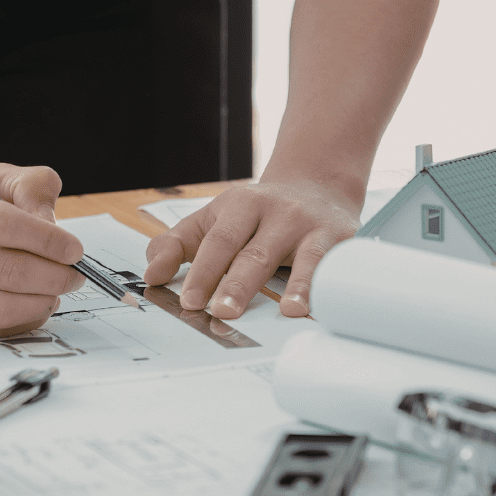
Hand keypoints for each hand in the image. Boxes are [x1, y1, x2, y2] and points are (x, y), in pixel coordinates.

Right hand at [0, 164, 85, 335]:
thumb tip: (55, 227)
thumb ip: (27, 186)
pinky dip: (20, 319)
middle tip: (76, 274)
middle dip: (56, 276)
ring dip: (43, 301)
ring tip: (56, 290)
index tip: (75, 250)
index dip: (51, 242)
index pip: (8, 227)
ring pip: (1, 307)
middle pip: (10, 272)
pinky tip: (31, 304)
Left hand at [143, 180, 361, 318]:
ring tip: (288, 312)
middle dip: (239, 284)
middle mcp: (278, 212)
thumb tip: (152, 276)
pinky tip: (326, 307)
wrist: (317, 183)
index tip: (191, 301)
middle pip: (256, 252)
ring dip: (298, 285)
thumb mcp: (213, 217)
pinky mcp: (342, 239)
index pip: (219, 240)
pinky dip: (330, 287)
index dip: (204, 271)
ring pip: (304, 258)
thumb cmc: (258, 212)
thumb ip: (177, 244)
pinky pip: (335, 266)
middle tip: (223, 312)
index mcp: (241, 204)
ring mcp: (313, 225)